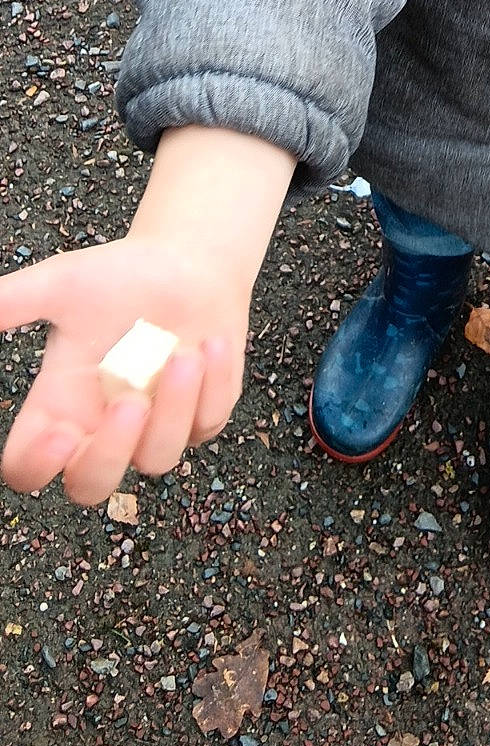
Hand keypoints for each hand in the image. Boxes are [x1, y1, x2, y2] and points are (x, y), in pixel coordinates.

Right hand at [0, 236, 249, 505]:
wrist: (188, 260)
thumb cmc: (119, 275)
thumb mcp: (61, 282)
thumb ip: (12, 302)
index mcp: (59, 405)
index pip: (29, 467)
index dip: (37, 465)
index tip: (59, 433)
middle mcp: (102, 427)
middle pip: (91, 485)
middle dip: (110, 453)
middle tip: (129, 402)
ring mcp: (154, 428)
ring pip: (157, 458)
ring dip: (173, 407)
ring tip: (183, 354)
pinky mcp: (201, 417)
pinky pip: (207, 423)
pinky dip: (213, 385)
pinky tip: (212, 344)